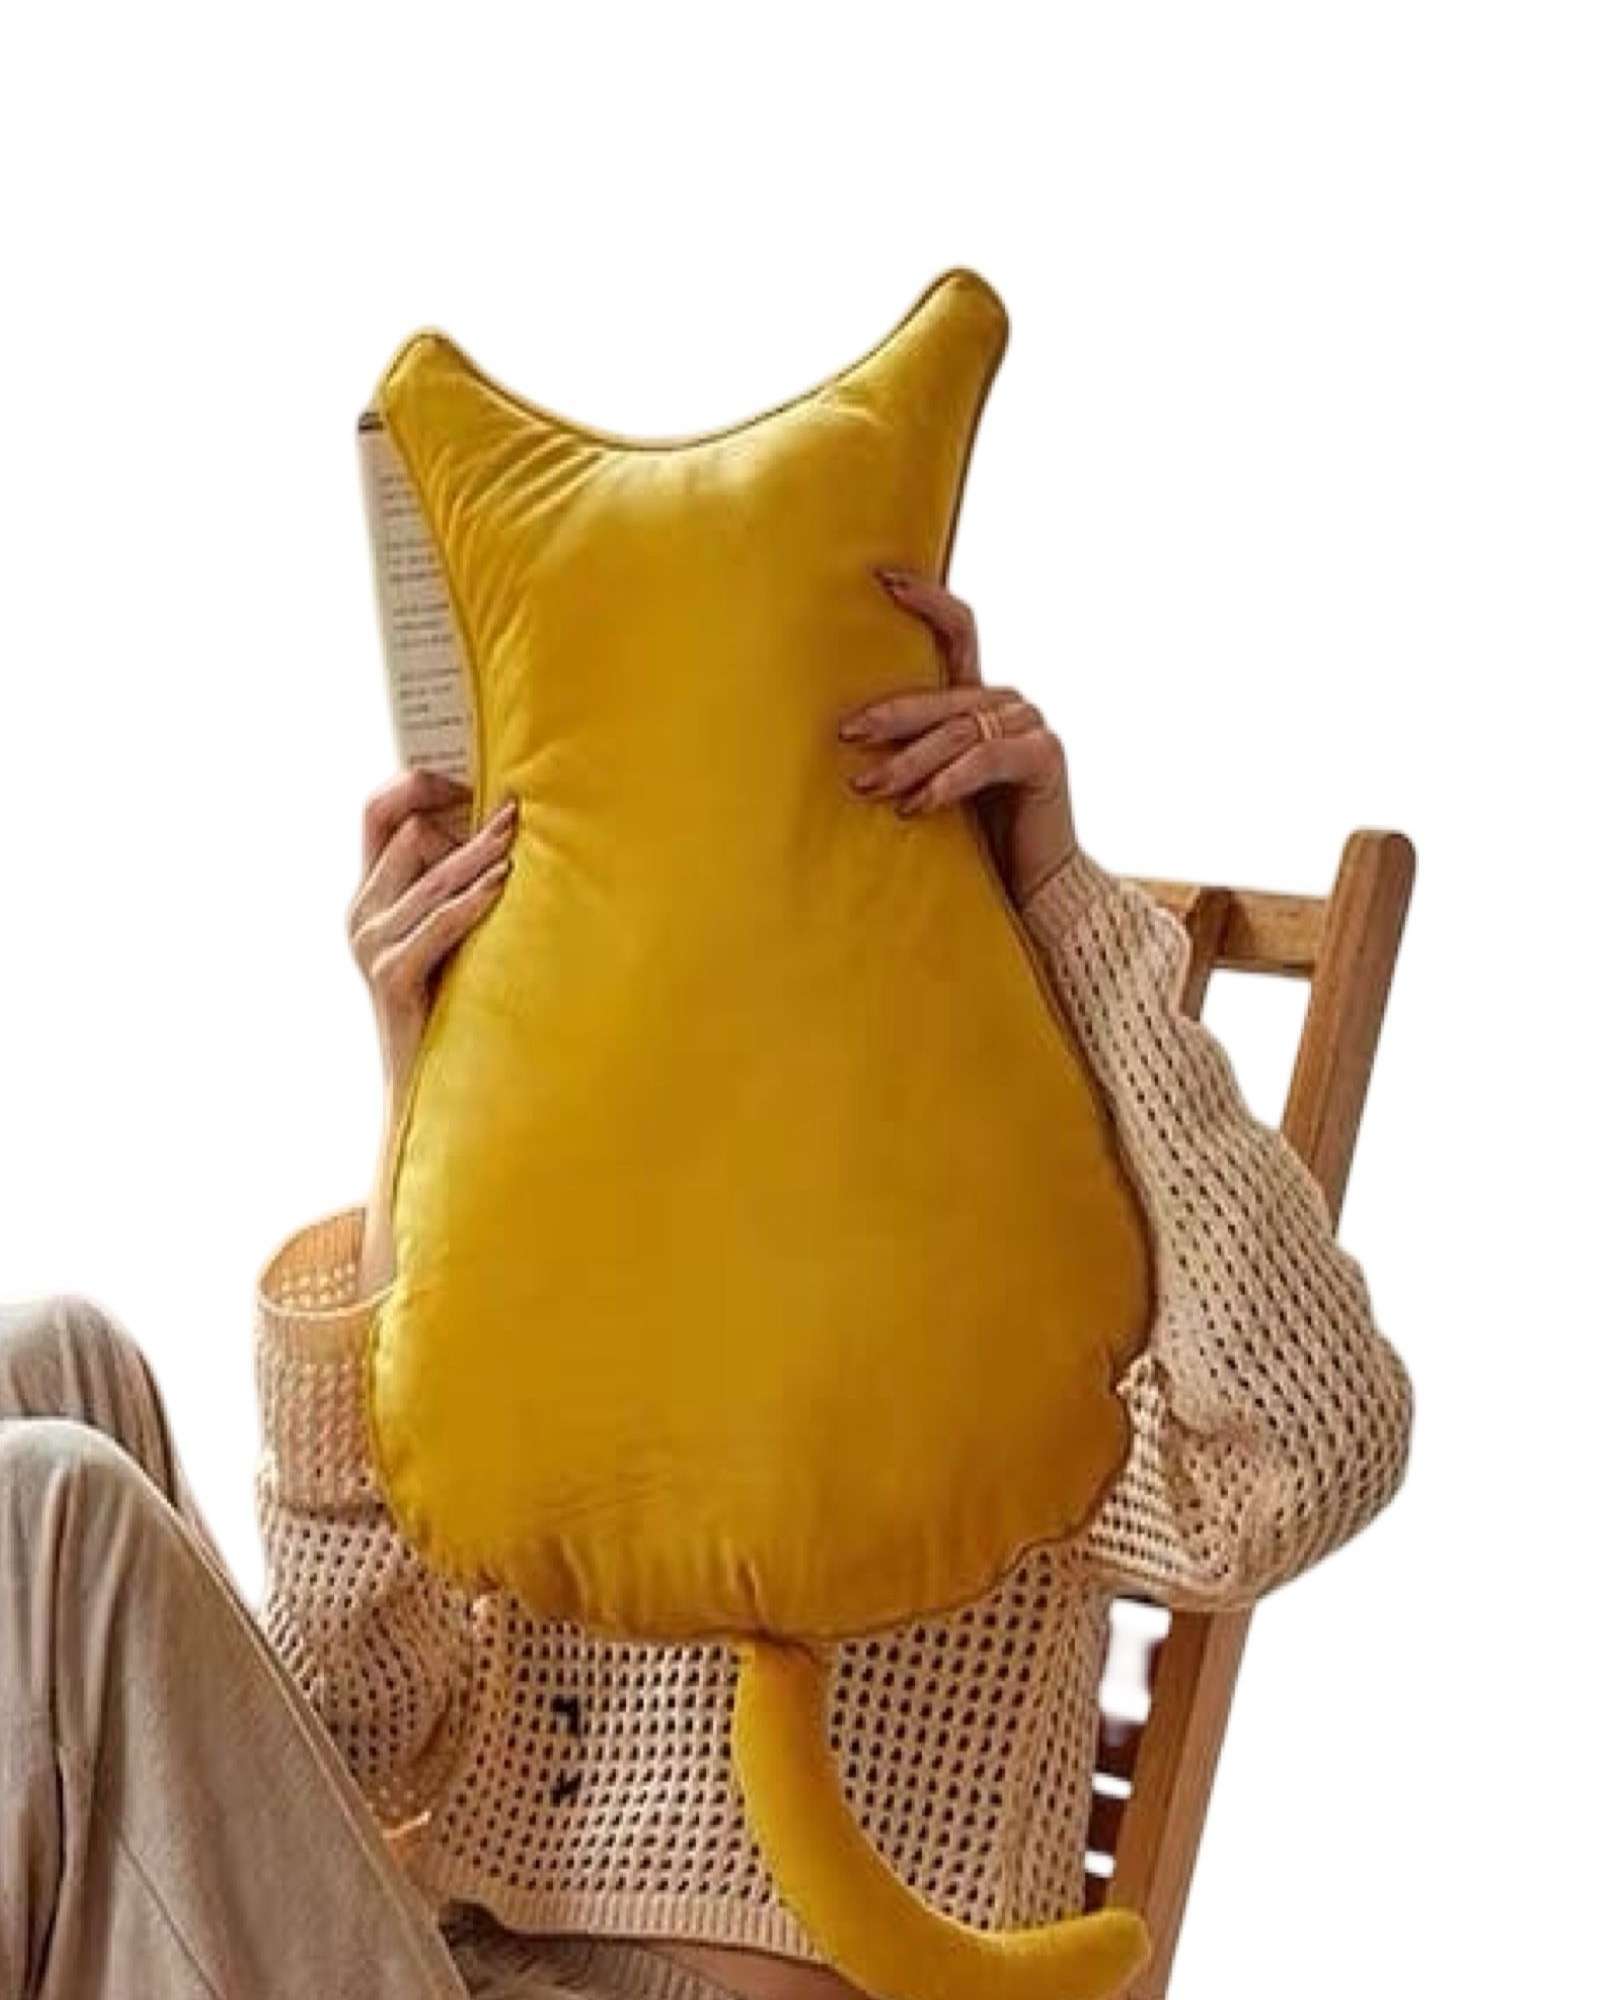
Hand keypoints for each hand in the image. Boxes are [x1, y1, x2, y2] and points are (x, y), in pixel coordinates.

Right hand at [347, 770, 516, 1288]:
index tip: (473, 778)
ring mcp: (371, 946)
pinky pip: (432, 926)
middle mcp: (363, 913)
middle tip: (517, 808)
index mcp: (373, 894)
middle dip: (461, 817)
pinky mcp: (390, 978)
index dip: (420, 781)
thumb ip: (464, 884)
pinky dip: (469, 902)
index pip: (379, 810)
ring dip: (476, 853)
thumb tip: (515, 824)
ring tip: (518, 834)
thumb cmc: (460, 1006)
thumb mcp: (457, 934)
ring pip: (424, 873)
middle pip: (405, 833)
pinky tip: (504, 886)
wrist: (431, 1092)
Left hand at [839, 568, 1076, 904]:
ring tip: (868, 788)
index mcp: (980, 699)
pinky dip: (945, 783)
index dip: (926, 600)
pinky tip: (914, 807)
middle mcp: (1007, 703)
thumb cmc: (976, 839)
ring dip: (906, 762)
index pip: (957, 631)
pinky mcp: (1043, 757)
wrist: (1033, 885)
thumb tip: (841, 737)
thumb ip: (909, 751)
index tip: (883, 579)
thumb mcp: (932, 784)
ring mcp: (1030, 726)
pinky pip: (984, 760)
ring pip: (955, 733)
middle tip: (846, 736)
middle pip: (941, 696)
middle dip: (889, 717)